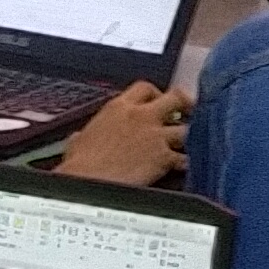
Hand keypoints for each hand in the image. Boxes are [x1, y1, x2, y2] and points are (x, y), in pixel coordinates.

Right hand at [52, 82, 187, 185]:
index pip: (145, 87)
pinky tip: (187, 166)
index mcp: (119, 108)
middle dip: (184, 103)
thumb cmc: (81, 164)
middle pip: (174, 98)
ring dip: (189, 135)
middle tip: (188, 111)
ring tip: (190, 141)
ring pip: (186, 127)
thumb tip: (79, 138)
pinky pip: (185, 158)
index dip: (156, 92)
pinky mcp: (163, 158)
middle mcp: (141, 117)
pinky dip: (188, 162)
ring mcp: (155, 136)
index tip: (158, 99)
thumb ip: (85, 134)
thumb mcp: (78, 140)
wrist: (87, 181)